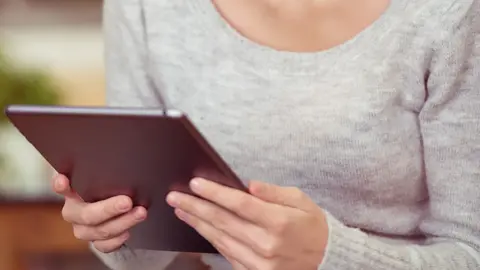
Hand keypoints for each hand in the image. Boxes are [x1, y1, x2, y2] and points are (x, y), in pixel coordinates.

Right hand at [53, 174, 147, 252]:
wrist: (113, 209)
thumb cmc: (108, 188)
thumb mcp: (104, 177)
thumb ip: (104, 170)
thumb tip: (116, 156)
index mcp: (72, 192)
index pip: (61, 186)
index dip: (60, 184)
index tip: (63, 180)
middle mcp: (73, 212)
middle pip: (87, 214)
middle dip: (109, 208)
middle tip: (127, 201)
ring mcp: (82, 229)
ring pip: (99, 231)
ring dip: (122, 222)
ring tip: (140, 213)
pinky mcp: (94, 241)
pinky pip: (104, 246)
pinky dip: (117, 240)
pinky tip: (128, 232)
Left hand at [166, 178, 327, 269]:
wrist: (325, 259)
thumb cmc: (312, 225)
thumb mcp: (300, 200)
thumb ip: (273, 192)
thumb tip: (248, 185)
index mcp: (279, 222)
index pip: (239, 204)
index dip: (214, 193)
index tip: (195, 184)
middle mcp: (267, 244)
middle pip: (223, 222)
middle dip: (196, 207)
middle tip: (175, 196)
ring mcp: (260, 263)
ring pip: (220, 239)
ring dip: (198, 223)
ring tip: (181, 210)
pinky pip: (227, 254)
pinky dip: (211, 239)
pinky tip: (200, 228)